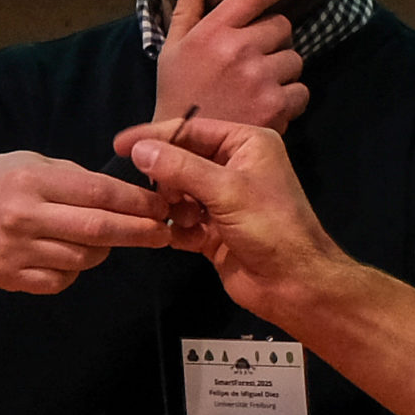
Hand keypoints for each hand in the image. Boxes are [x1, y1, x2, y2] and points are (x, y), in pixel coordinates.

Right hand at [0, 152, 169, 293]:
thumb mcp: (31, 162)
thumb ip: (73, 178)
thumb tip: (126, 194)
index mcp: (33, 180)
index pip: (98, 193)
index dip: (137, 201)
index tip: (161, 205)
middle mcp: (24, 215)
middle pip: (97, 229)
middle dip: (137, 232)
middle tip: (162, 233)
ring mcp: (14, 250)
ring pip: (81, 259)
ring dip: (103, 251)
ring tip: (106, 241)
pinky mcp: (6, 277)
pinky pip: (58, 281)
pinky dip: (73, 271)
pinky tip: (69, 257)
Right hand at [116, 116, 347, 329]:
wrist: (295, 284)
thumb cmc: (269, 227)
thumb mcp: (226, 189)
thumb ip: (180, 167)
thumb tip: (138, 149)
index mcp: (245, 144)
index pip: (191, 130)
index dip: (155, 137)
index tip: (119, 145)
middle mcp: (234, 166)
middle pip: (181, 161)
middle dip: (165, 178)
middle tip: (154, 195)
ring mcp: (222, 200)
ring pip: (178, 193)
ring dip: (171, 206)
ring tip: (172, 217)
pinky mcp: (213, 231)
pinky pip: (182, 222)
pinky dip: (177, 228)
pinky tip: (180, 237)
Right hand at [153, 0, 310, 134]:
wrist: (180, 149)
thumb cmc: (177, 95)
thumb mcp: (172, 49)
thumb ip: (185, 10)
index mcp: (213, 31)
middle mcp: (238, 49)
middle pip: (282, 26)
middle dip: (274, 40)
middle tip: (253, 61)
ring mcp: (258, 77)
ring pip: (294, 58)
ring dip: (283, 70)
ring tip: (258, 87)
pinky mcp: (274, 105)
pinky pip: (301, 90)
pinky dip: (290, 99)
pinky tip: (267, 107)